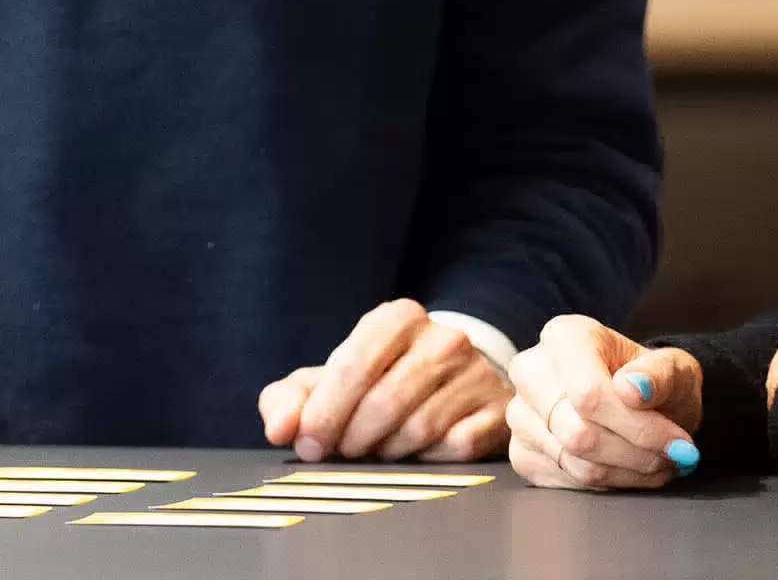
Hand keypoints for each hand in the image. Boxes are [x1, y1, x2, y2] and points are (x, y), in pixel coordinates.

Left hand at [256, 299, 509, 462]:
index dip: (324, 412)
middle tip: (344, 452)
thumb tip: (280, 429)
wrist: (450, 382)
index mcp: (398, 318)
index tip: (309, 444)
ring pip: (419, 430)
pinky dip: (430, 460)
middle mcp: (444, 337)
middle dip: (354, 438)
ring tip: (381, 448)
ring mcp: (476, 373)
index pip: (354, 365)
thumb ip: (291, 399)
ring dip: (389, 452)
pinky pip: (456, 448)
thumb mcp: (330, 381)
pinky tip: (421, 451)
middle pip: (385, 402)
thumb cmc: (378, 382)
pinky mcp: (497, 410)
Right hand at [505, 313, 703, 491]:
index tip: (680, 443)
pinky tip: (632, 468)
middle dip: (636, 454)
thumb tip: (633, 389)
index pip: (589, 394)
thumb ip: (658, 375)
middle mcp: (531, 372)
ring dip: (628, 472)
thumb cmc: (653, 379)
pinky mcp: (523, 452)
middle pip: (578, 433)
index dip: (638, 427)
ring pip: (575, 463)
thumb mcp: (674, 368)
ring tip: (659, 461)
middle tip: (675, 456)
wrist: (638, 400)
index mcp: (564, 337)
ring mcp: (520, 414)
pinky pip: (568, 484)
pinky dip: (610, 484)